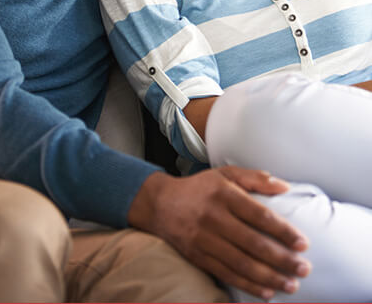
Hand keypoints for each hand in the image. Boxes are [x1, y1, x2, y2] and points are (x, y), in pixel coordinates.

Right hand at [128, 167, 310, 300]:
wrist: (161, 204)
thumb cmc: (200, 188)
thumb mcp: (225, 174)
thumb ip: (255, 178)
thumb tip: (285, 186)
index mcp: (224, 194)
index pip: (259, 215)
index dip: (283, 231)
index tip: (303, 243)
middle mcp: (214, 217)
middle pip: (253, 243)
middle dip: (282, 259)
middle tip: (305, 269)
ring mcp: (204, 239)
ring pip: (241, 263)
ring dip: (269, 277)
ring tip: (291, 285)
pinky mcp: (198, 256)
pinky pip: (227, 274)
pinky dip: (248, 286)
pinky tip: (267, 291)